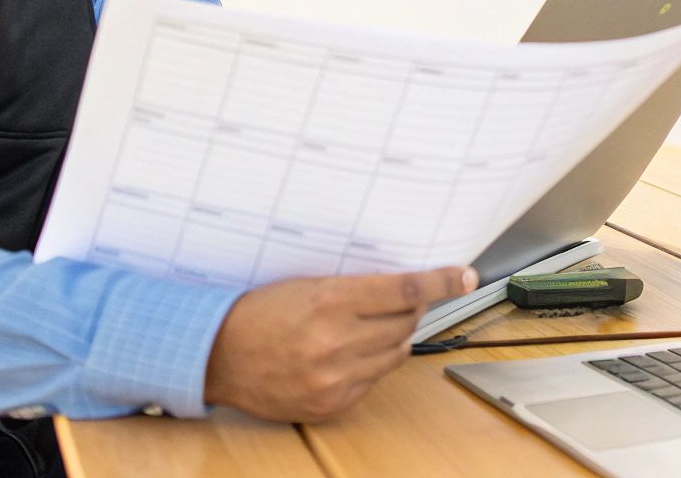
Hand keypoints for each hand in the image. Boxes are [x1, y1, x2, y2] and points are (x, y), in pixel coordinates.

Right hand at [202, 265, 476, 421]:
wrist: (217, 355)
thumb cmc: (259, 313)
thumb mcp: (308, 285)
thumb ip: (357, 288)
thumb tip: (407, 287)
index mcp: (331, 302)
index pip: (404, 289)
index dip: (441, 281)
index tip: (463, 276)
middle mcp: (336, 342)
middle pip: (407, 323)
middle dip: (409, 310)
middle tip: (398, 302)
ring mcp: (335, 378)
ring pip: (395, 353)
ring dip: (391, 338)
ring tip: (363, 329)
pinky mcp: (331, 403)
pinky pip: (373, 381)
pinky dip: (369, 366)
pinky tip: (345, 355)